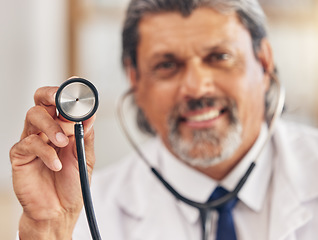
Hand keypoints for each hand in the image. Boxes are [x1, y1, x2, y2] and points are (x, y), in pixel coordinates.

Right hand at [10, 82, 95, 238]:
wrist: (60, 210)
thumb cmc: (72, 184)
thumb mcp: (86, 156)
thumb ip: (86, 135)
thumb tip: (89, 114)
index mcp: (63, 128)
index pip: (61, 102)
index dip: (68, 92)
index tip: (80, 88)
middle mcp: (46, 130)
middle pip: (42, 100)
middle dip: (51, 95)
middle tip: (62, 100)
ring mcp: (32, 141)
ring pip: (33, 116)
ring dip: (51, 126)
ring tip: (64, 142)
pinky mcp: (20, 156)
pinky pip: (28, 143)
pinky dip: (45, 151)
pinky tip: (56, 163)